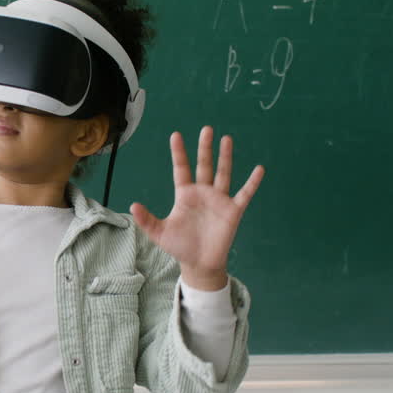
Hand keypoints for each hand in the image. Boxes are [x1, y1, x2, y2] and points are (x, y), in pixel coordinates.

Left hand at [130, 127, 264, 289]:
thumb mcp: (159, 233)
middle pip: (204, 165)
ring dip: (225, 157)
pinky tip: (259, 169)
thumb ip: (147, 220)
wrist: (199, 263)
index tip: (176, 135)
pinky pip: (245, 194)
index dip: (178, 153)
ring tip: (227, 139)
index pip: (181, 169)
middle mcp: (203, 193)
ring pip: (223, 173)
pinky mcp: (233, 210)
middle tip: (207, 129)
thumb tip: (132, 206)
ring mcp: (219, 200)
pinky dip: (252, 182)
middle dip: (205, 148)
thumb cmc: (180, 246)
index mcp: (185, 195)